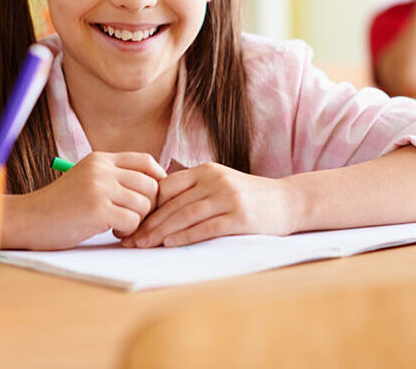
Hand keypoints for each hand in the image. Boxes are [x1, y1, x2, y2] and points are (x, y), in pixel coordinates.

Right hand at [11, 151, 165, 249]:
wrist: (27, 219)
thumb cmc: (58, 205)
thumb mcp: (86, 179)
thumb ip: (113, 177)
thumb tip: (154, 185)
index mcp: (101, 159)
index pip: (145, 160)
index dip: (158, 177)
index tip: (156, 195)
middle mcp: (102, 169)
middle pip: (150, 184)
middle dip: (149, 205)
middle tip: (133, 217)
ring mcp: (99, 188)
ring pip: (144, 204)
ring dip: (136, 220)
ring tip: (119, 226)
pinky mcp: (97, 209)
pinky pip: (132, 221)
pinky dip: (128, 231)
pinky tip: (113, 232)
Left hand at [121, 163, 294, 247]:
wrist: (287, 201)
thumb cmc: (249, 196)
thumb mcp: (219, 184)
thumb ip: (193, 191)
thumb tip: (156, 207)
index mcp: (205, 170)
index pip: (166, 186)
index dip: (146, 205)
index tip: (128, 221)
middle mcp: (215, 180)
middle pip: (172, 203)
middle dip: (147, 222)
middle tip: (127, 238)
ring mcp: (228, 197)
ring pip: (185, 215)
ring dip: (160, 232)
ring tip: (142, 244)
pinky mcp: (239, 216)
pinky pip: (206, 227)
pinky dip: (185, 236)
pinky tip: (170, 243)